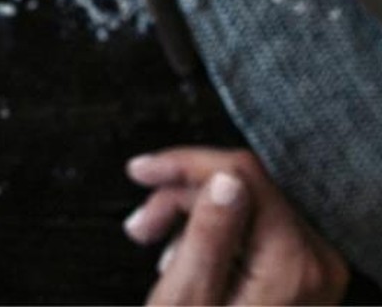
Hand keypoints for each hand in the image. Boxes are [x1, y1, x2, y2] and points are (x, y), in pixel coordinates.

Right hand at [124, 147, 348, 305]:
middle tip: (141, 226)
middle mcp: (315, 261)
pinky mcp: (300, 277)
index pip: (242, 175)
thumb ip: (210, 234)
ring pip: (245, 206)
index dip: (186, 165)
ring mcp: (312, 270)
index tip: (141, 172)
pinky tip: (183, 258)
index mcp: (292, 262)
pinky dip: (213, 234)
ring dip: (192, 215)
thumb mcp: (188, 299)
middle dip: (183, 197)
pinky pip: (254, 230)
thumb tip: (223, 177)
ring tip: (153, 244)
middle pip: (244, 188)